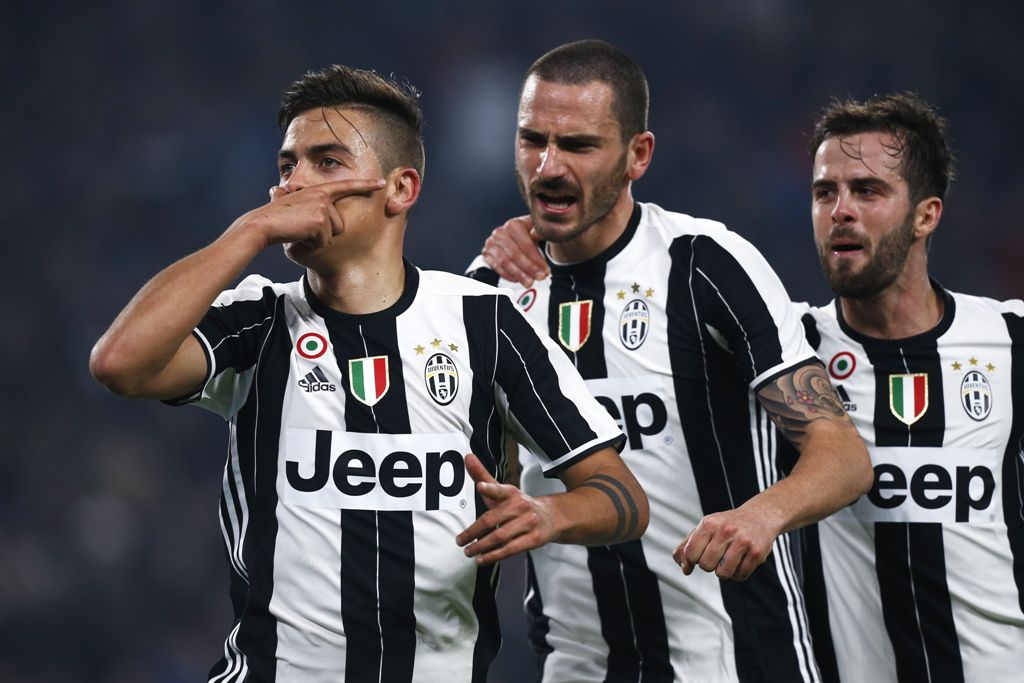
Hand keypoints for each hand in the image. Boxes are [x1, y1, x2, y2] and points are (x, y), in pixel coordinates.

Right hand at [235, 177, 385, 247]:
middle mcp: (323, 195)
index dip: (365, 185)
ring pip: (333, 233)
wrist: (262, 224)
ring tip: (300, 230)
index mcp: (318, 190)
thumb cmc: (272, 217)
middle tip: (302, 227)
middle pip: (340, 224)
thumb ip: (295, 202)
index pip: (346, 186)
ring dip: (318, 238)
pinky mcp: (321, 221)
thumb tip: (276, 189)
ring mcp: (323, 207)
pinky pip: (325, 241)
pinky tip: (300, 235)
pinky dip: (312, 243)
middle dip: (324, 232)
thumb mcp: (285, 203)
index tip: (382, 183)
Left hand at [455, 453, 557, 564]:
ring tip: (468, 552)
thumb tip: (467, 457)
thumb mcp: (503, 490)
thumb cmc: (520, 504)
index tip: (481, 486)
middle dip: (473, 532)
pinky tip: (482, 559)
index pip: (501, 490)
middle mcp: (520, 506)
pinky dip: (494, 555)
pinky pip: (510, 549)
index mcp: (512, 493)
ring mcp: (528, 523)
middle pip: (493, 519)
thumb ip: (482, 475)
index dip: (491, 488)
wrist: (553, 516)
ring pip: (500, 537)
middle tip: (460, 540)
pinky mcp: (533, 539)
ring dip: (481, 546)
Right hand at [481, 215, 547, 286]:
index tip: (546, 270)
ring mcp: (490, 243)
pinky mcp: (486, 254)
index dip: (536, 259)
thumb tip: (536, 234)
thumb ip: (541, 232)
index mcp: (513, 224)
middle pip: (514, 254)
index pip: (525, 244)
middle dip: (529, 268)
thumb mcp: (538, 231)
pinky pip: (497, 268)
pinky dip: (508, 275)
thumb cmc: (530, 233)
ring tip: (530, 282)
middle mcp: (499, 232)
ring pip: (504, 263)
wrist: (515, 235)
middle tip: (540, 278)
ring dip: (519, 274)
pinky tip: (519, 280)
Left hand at [672, 506, 779, 581]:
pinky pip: (740, 576)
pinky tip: (741, 561)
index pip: (690, 553)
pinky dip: (738, 573)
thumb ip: (687, 546)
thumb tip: (684, 568)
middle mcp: (726, 530)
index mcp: (709, 523)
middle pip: (706, 565)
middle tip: (717, 555)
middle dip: (709, 565)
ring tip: (728, 559)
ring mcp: (743, 541)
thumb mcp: (705, 527)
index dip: (691, 560)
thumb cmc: (727, 525)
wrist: (759, 516)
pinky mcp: (756, 552)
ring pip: (723, 573)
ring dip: (724, 571)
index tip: (698, 557)